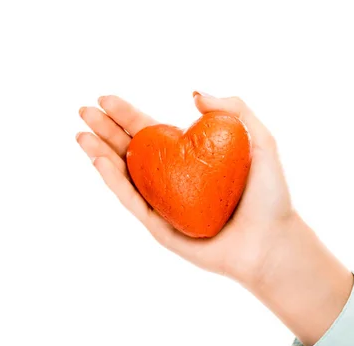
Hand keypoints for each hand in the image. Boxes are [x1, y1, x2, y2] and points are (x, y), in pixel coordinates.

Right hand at [76, 93, 352, 345]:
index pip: (149, 131)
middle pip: (130, 150)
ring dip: (100, 154)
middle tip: (83, 111)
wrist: (272, 242)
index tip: (104, 99)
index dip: (126, 114)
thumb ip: (234, 110)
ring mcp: (162, 204)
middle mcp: (170, 179)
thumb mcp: (261, 142)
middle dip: (104, 130)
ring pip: (124, 175)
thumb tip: (193, 94)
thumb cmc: (269, 196)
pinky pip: (133, 201)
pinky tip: (101, 161)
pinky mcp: (159, 228)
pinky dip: (115, 182)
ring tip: (81, 134)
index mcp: (187, 158)